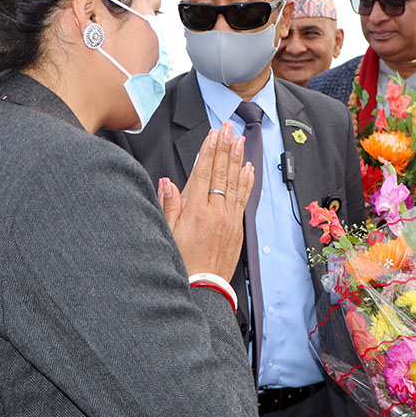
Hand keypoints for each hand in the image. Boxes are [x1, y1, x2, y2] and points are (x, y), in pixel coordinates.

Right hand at [158, 121, 253, 278]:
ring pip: (234, 183)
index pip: (203, 173)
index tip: (214, 134)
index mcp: (195, 211)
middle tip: (229, 127)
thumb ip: (168, 205)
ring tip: (240, 140)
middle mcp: (215, 212)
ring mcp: (229, 220)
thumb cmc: (181, 262)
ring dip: (237, 160)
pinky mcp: (237, 229)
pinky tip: (249, 169)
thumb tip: (167, 181)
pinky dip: (247, 183)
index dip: (209, 151)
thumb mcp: (166, 234)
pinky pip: (244, 200)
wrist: (203, 289)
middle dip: (225, 147)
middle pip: (221, 173)